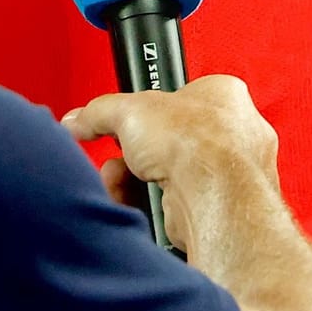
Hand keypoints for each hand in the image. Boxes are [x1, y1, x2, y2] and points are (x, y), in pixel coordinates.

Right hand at [62, 74, 281, 253]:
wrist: (213, 197)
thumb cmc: (196, 143)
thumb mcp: (131, 109)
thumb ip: (99, 112)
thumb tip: (79, 118)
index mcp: (222, 98)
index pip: (177, 99)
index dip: (144, 112)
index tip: (119, 122)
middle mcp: (232, 138)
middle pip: (166, 144)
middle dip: (132, 155)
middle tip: (121, 156)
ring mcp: (225, 178)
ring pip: (164, 179)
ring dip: (133, 182)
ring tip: (122, 181)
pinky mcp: (212, 212)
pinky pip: (168, 209)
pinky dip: (145, 208)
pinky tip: (137, 203)